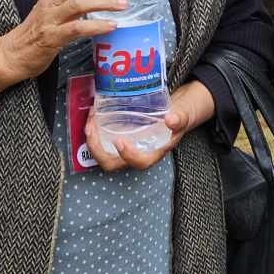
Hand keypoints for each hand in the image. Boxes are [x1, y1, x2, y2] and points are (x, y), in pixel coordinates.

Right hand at [0, 0, 131, 99]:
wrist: (13, 53)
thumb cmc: (40, 30)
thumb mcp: (55, 8)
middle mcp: (52, 0)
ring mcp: (50, 19)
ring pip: (78, 3)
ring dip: (103, 2)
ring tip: (123, 5)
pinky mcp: (51, 38)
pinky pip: (76, 29)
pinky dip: (95, 26)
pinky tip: (111, 26)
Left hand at [85, 79, 214, 172]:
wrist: (176, 109)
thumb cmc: (181, 115)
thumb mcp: (184, 114)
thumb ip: (179, 118)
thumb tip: (170, 120)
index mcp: (155, 151)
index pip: (140, 162)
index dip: (127, 156)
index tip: (119, 141)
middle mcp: (138, 152)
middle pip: (114, 163)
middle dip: (99, 150)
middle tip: (92, 130)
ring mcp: (128, 145)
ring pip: (105, 154)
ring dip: (93, 141)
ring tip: (90, 122)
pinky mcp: (121, 136)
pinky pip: (104, 140)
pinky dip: (95, 130)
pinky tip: (94, 114)